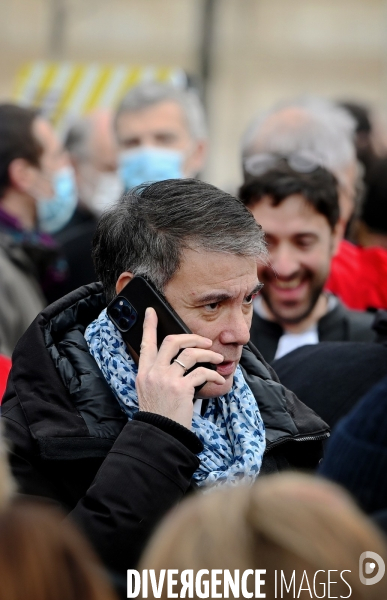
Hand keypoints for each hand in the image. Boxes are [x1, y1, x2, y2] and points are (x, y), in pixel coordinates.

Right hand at [136, 307, 225, 428]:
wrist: (161, 434)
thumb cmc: (159, 415)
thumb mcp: (150, 392)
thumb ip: (158, 375)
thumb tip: (178, 360)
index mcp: (144, 373)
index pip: (145, 344)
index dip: (149, 326)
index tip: (151, 311)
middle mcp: (153, 373)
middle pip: (172, 342)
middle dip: (192, 337)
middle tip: (205, 341)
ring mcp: (167, 379)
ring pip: (191, 354)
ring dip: (208, 354)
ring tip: (218, 358)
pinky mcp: (181, 388)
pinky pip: (202, 373)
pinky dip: (214, 375)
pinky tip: (219, 379)